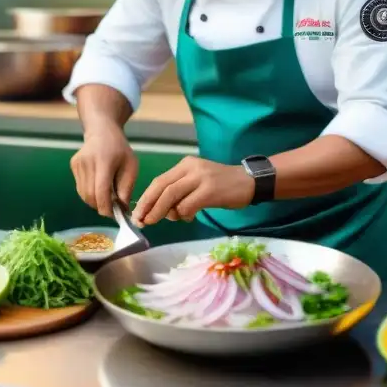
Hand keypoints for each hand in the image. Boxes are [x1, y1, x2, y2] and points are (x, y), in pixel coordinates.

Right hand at [70, 125, 137, 217]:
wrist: (102, 132)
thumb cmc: (120, 150)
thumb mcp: (131, 167)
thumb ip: (126, 188)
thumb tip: (122, 209)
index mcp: (104, 161)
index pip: (100, 190)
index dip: (106, 207)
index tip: (114, 215)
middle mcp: (87, 162)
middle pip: (90, 195)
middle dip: (101, 206)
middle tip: (112, 209)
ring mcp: (78, 164)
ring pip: (83, 194)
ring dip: (95, 201)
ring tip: (106, 197)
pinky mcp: (73, 166)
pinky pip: (80, 188)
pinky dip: (89, 194)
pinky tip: (98, 187)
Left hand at [132, 156, 253, 226]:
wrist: (249, 181)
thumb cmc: (222, 186)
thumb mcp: (197, 182)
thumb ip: (180, 193)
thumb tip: (159, 211)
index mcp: (185, 164)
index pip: (159, 181)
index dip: (146, 198)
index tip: (137, 214)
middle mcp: (191, 168)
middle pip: (162, 187)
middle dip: (148, 206)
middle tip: (141, 221)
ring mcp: (201, 178)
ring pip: (171, 196)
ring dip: (161, 212)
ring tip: (158, 221)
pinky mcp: (210, 190)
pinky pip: (188, 205)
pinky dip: (184, 214)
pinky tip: (189, 217)